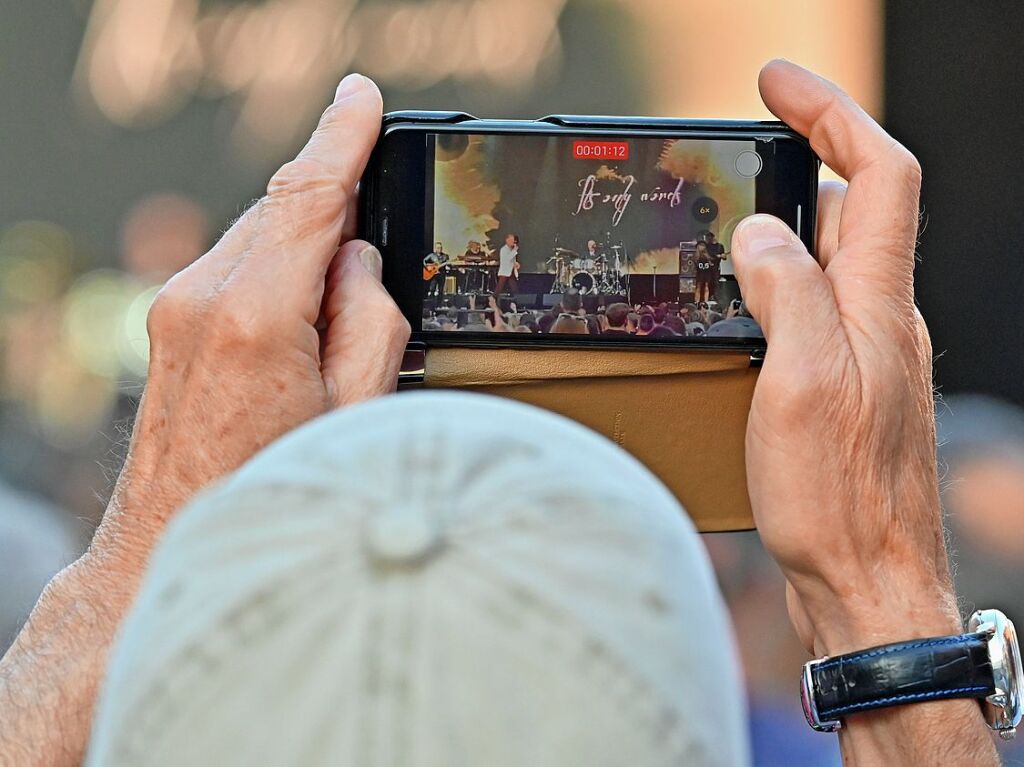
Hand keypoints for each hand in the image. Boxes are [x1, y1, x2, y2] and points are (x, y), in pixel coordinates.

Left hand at [96, 72, 409, 575]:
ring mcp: (176, 306)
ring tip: (327, 343)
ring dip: (308, 255)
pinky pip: (238, 266)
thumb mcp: (356, 411)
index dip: (343, 137)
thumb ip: (370, 318)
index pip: (310, 195)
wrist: (174, 542)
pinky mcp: (168, 319)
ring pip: (262, 237)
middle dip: (337, 217)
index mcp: (258, 315)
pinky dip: (277, 275)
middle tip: (372, 279)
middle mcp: (204, 296)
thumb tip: (358, 262)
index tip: (362, 98)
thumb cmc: (271, 490)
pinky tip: (296, 339)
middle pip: (286, 210)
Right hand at [732, 61, 955, 654]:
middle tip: (750, 137)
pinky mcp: (846, 391)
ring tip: (731, 215)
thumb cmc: (839, 498)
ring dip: (790, 222)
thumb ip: (787, 292)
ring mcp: (868, 357)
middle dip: (810, 154)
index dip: (832, 112)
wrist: (868, 584)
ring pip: (835, 261)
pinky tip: (744, 306)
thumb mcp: (800, 381)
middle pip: (861, 208)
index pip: (879, 175)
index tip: (775, 82)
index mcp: (879, 305)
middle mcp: (883, 322)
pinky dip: (781, 286)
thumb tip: (763, 232)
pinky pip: (816, 311)